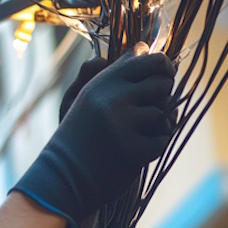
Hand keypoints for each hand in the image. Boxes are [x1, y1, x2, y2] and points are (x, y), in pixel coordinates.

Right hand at [13, 43, 175, 227]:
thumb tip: (140, 48)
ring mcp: (123, 126)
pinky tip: (137, 151)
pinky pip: (163, 139)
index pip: (150, 61)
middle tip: (148, 109)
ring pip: (166, 112)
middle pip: (164, 84)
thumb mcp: (79, 99)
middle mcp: (112, 100)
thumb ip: (108, 72)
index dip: (163, 66)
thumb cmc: (74, 136)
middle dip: (163, 95)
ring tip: (141, 132)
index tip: (164, 74)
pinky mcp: (133, 151)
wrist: (62, 179)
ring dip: (161, 123)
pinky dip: (155, 146)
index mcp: (101, 84)